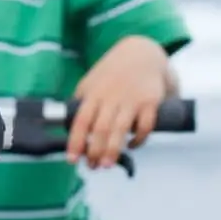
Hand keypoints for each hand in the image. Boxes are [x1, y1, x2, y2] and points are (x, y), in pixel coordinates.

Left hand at [66, 37, 168, 168]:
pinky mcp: (150, 102)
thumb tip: (70, 127)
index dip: (75, 141)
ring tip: (107, 164)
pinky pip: (145, 125)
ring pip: (120, 129)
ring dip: (113, 150)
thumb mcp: (91, 83)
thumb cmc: (112, 73)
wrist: (141, 53)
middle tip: (92, 166)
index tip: (71, 159)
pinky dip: (139, 139)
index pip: (80, 121)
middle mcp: (110, 97)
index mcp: (92, 94)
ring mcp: (130, 99)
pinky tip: (132, 146)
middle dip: (95, 151)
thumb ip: (82, 102)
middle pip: (99, 128)